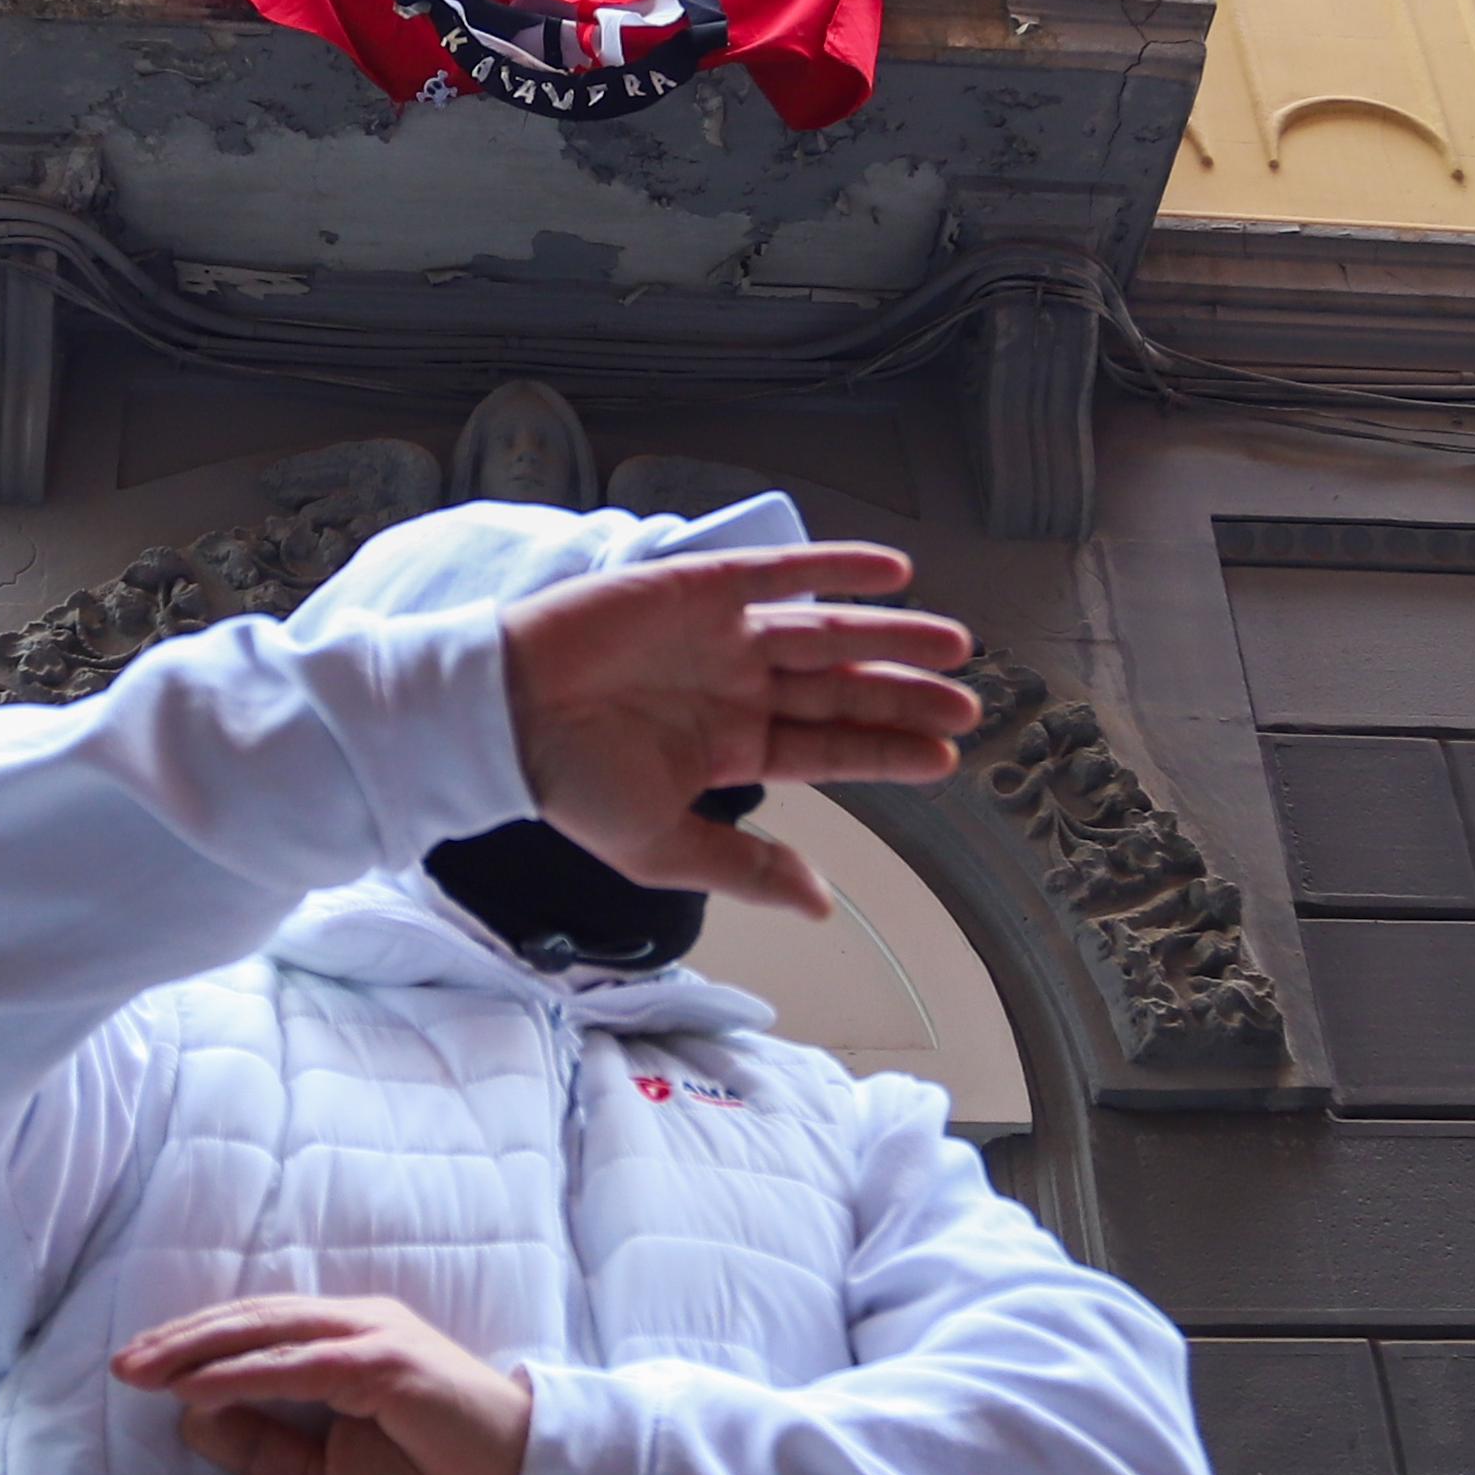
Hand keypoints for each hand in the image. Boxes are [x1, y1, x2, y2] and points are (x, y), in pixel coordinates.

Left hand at [114, 1294, 529, 1474]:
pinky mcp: (388, 1365)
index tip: (135, 1368)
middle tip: (119, 1364)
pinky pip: (301, 1364)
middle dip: (180, 1340)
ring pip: (268, 1330)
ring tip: (141, 1369)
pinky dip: (243, 1373)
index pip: (253, 1331)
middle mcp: (356, 1326)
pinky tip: (196, 1387)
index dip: (192, 1345)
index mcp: (345, 1343)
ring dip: (198, 1349)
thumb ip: (265, 1445)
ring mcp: (373, 1338)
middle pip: (250, 1319)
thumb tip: (191, 1416)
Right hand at [501, 543, 977, 914]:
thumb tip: (821, 905)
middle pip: (841, 689)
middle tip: (972, 702)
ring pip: (828, 632)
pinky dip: (837, 569)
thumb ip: (745, 867)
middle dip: (905, 696)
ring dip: (891, 634)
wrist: (503, 717)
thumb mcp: (664, 846)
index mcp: (733, 747)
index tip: (947, 757)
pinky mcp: (702, 587)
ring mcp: (724, 636)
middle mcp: (738, 688)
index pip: (830, 748)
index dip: (888, 752)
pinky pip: (782, 573)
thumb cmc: (570, 785)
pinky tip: (894, 574)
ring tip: (955, 643)